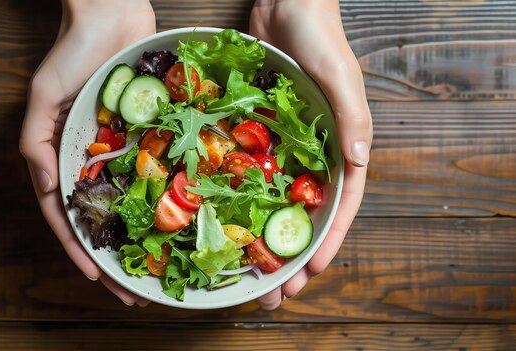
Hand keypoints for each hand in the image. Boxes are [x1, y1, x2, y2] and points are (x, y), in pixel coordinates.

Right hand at [19, 0, 155, 306]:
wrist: (113, 15)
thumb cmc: (72, 53)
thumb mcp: (43, 94)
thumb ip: (36, 142)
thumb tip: (48, 187)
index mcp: (62, 157)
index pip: (66, 216)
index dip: (79, 250)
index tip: (99, 278)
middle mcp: (92, 161)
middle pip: (102, 220)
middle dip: (115, 257)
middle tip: (134, 292)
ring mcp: (122, 151)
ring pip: (133, 204)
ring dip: (143, 238)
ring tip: (159, 269)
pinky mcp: (148, 136)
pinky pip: (158, 172)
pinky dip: (167, 198)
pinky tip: (183, 220)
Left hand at [250, 0, 371, 308]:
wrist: (284, 3)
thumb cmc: (319, 36)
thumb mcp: (339, 74)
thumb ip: (350, 115)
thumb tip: (359, 159)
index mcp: (339, 147)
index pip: (338, 206)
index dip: (325, 242)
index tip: (309, 273)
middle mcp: (311, 154)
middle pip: (302, 214)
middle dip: (289, 255)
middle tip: (272, 291)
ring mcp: (281, 147)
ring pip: (271, 201)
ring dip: (259, 237)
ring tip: (244, 270)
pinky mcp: (254, 135)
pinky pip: (245, 172)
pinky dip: (235, 199)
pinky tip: (218, 221)